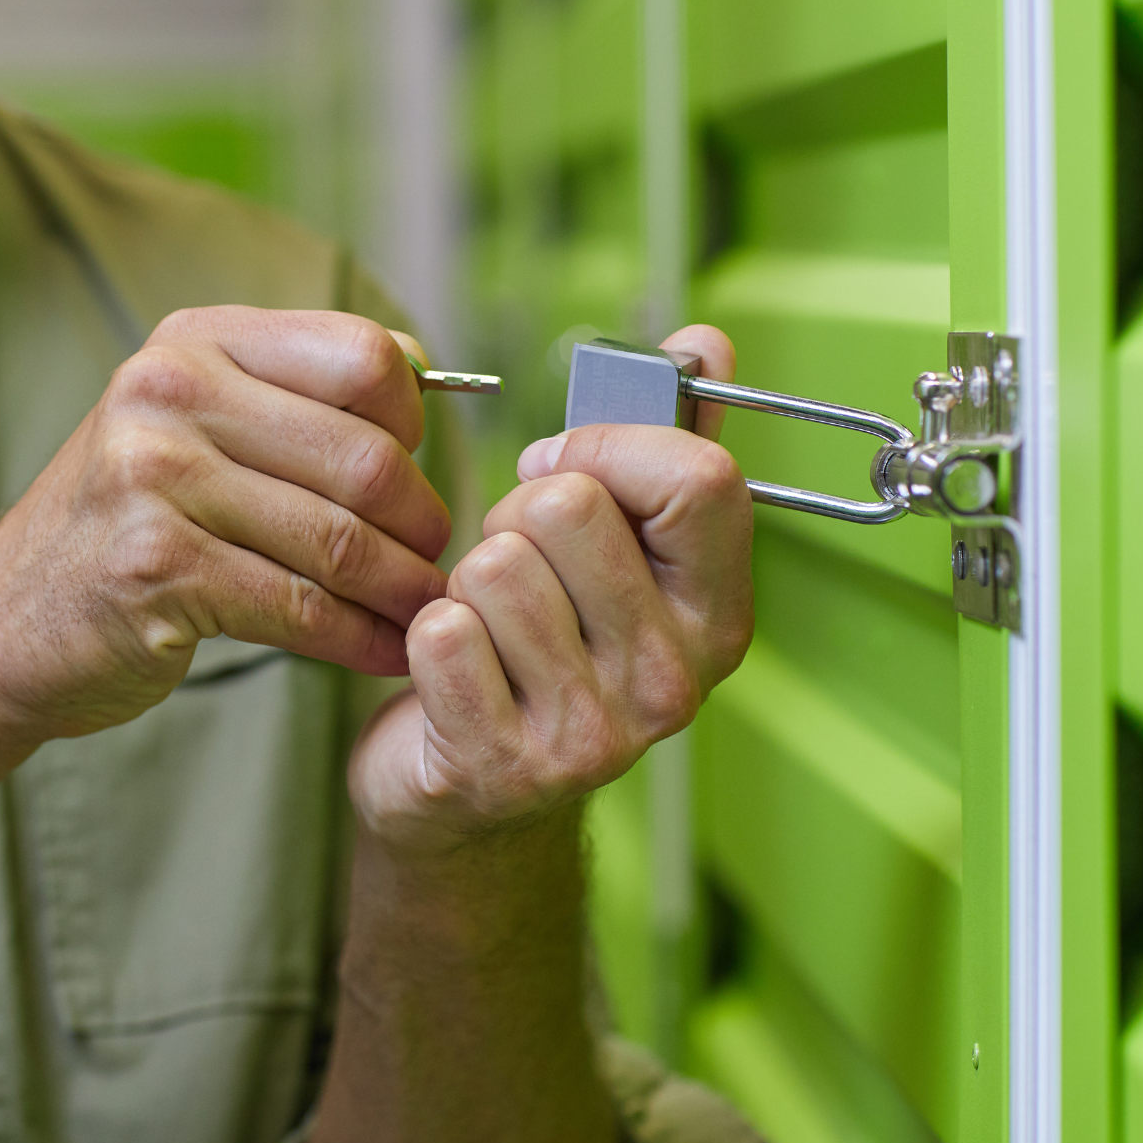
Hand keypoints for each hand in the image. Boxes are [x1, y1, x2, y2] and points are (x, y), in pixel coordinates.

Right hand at [0, 306, 452, 738]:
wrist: (5, 623)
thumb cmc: (124, 527)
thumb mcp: (188, 427)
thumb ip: (290, 395)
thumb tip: (424, 375)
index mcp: (194, 343)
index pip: (362, 355)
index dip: (413, 426)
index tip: (413, 478)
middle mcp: (169, 392)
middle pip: (364, 457)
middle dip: (420, 525)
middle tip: (435, 566)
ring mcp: (154, 477)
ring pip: (340, 539)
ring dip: (402, 591)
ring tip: (423, 615)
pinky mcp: (156, 567)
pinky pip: (300, 607)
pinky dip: (357, 639)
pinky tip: (380, 653)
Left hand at [347, 325, 753, 858]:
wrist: (470, 801)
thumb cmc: (541, 652)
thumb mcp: (620, 553)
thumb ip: (661, 444)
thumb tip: (704, 342)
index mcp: (719, 614)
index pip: (699, 478)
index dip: (608, 447)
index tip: (564, 470)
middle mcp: (674, 681)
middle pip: (570, 509)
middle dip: (514, 520)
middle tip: (515, 575)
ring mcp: (593, 733)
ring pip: (494, 566)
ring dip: (465, 585)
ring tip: (485, 628)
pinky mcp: (501, 764)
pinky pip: (439, 632)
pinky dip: (423, 637)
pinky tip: (449, 675)